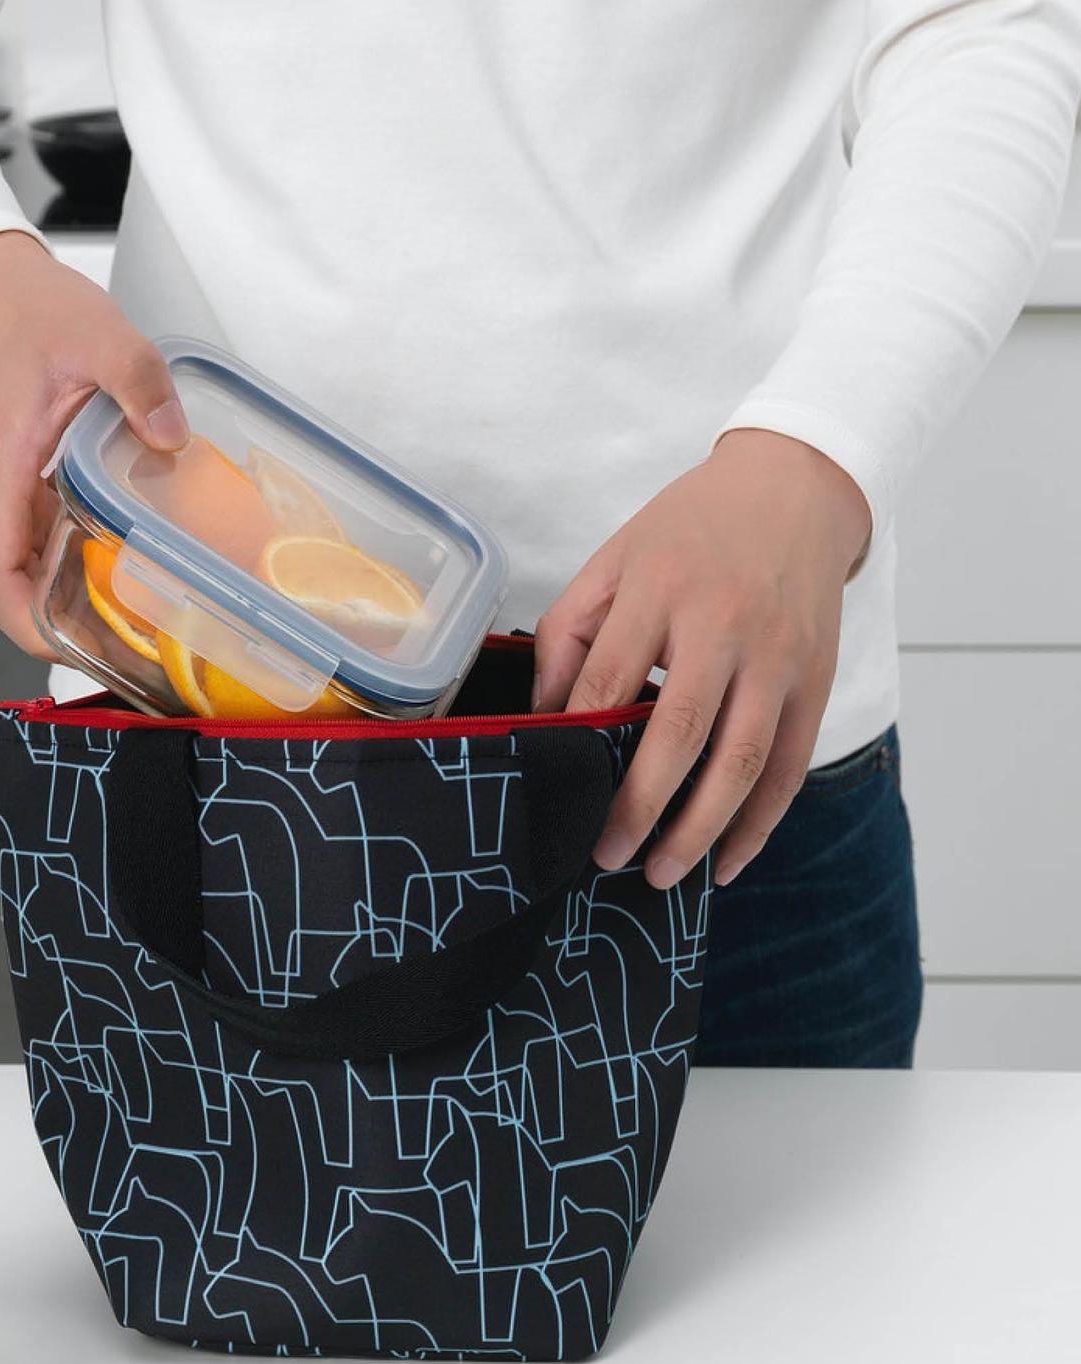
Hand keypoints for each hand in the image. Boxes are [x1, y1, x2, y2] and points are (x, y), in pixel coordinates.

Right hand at [0, 231, 188, 655]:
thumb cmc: (27, 311)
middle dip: (64, 633)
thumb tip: (170, 436)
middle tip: (135, 656)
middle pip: (10, 591)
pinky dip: (67, 571)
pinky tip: (120, 574)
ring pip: (21, 573)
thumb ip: (139, 383)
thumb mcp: (100, 334)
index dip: (31, 628)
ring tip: (137, 630)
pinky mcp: (9, 488)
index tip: (80, 653)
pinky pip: (31, 546)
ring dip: (67, 606)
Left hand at [534, 428, 871, 888]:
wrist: (796, 488)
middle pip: (678, 731)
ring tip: (664, 875)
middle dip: (639, 806)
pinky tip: (728, 860)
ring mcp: (777, 655)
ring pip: (742, 760)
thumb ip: (571, 630)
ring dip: (701, 828)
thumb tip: (545, 714)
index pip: (609, 678)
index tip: (557, 792)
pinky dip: (761, 822)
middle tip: (605, 856)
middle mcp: (723, 623)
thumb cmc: (693, 528)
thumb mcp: (616, 557)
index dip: (579, 742)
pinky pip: (790, 765)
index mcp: (660, 587)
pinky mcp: (817, 679)